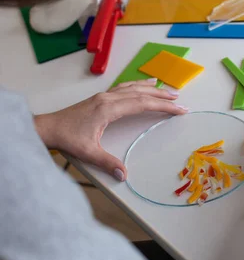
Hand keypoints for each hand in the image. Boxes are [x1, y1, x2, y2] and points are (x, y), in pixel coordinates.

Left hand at [35, 79, 188, 181]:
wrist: (48, 127)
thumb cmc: (67, 138)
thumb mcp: (88, 152)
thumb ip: (107, 162)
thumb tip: (124, 175)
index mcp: (109, 109)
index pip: (143, 104)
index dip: (163, 107)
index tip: (179, 109)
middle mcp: (109, 98)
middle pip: (141, 93)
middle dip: (162, 96)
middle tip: (180, 99)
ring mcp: (104, 96)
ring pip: (133, 88)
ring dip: (152, 88)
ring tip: (167, 90)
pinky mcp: (101, 97)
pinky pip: (124, 87)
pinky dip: (138, 85)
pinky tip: (143, 84)